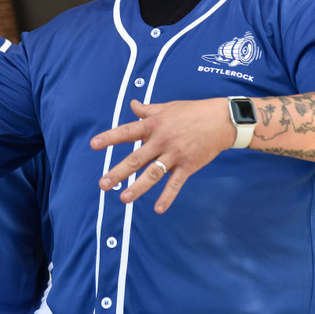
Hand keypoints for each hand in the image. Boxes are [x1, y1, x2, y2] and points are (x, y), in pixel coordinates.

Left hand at [90, 98, 234, 213]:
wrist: (221, 120)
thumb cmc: (192, 111)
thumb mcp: (167, 107)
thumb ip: (147, 110)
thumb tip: (132, 104)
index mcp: (154, 125)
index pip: (127, 132)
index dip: (110, 138)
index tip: (93, 145)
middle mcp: (161, 140)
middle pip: (136, 158)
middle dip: (118, 172)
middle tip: (103, 184)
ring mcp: (175, 154)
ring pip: (152, 174)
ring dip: (137, 188)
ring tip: (123, 199)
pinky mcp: (188, 166)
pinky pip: (175, 184)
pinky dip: (167, 197)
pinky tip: (158, 209)